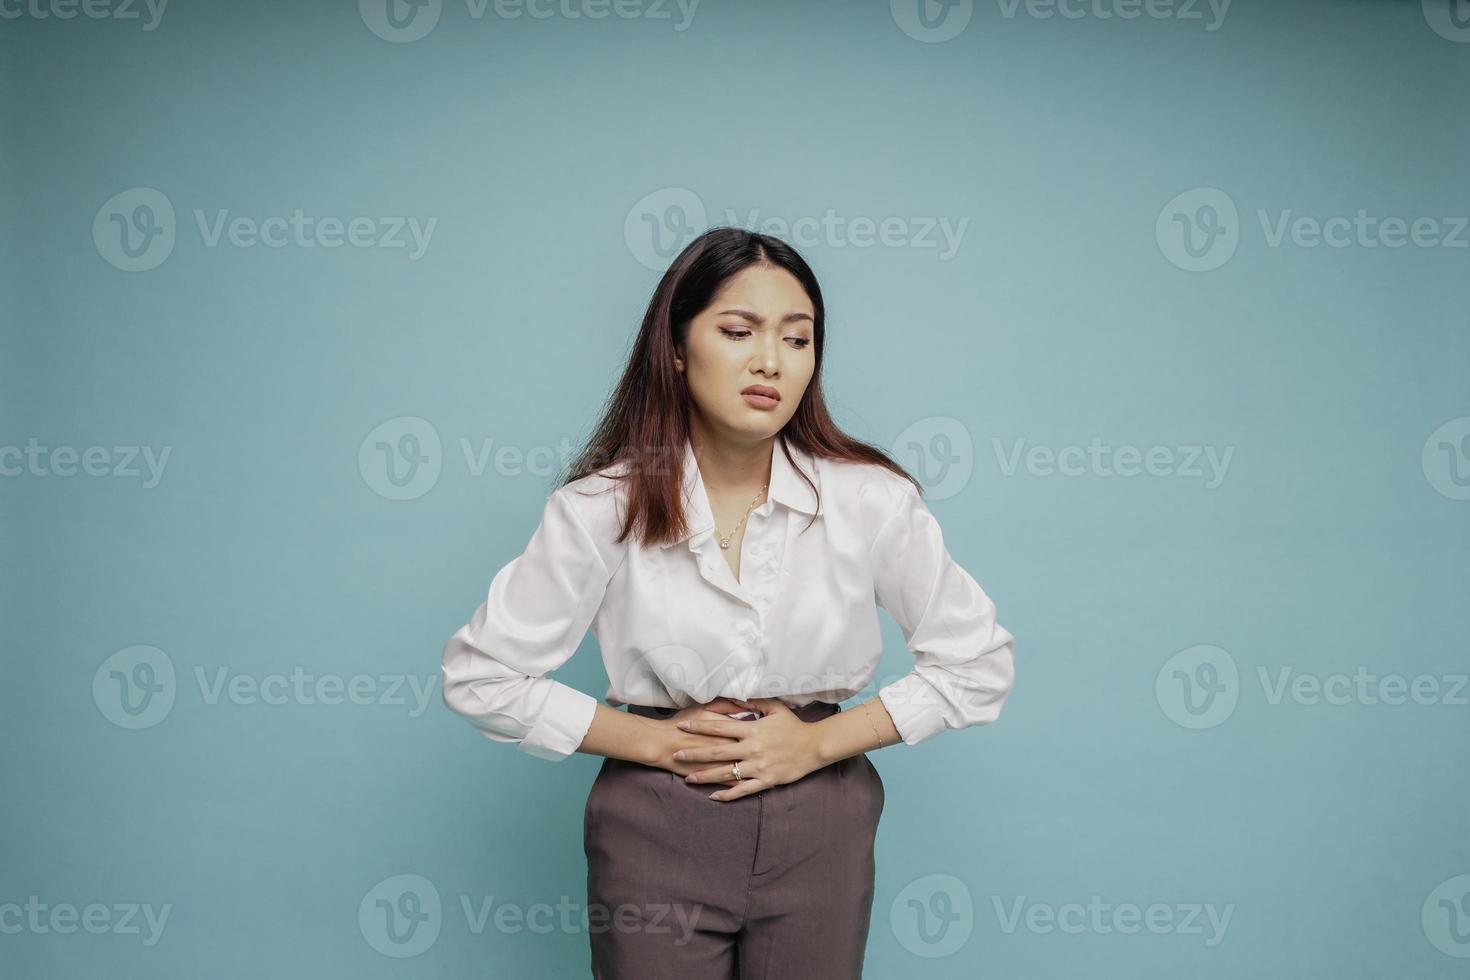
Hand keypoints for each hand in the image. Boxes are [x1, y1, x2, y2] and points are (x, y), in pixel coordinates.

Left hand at [672, 697, 825, 801]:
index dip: (699, 726)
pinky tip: (713, 796)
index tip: (682, 726)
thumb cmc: (793, 725)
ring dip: (705, 776)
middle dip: (694, 754)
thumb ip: (754, 702)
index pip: (719, 726)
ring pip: (726, 773)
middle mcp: (752, 749)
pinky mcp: (766, 781)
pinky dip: (727, 794)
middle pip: (716, 752)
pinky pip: (743, 790)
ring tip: (687, 778)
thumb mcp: (775, 708)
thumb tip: (735, 696)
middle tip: (676, 755)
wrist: (814, 746)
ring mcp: (758, 767)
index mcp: (752, 730)